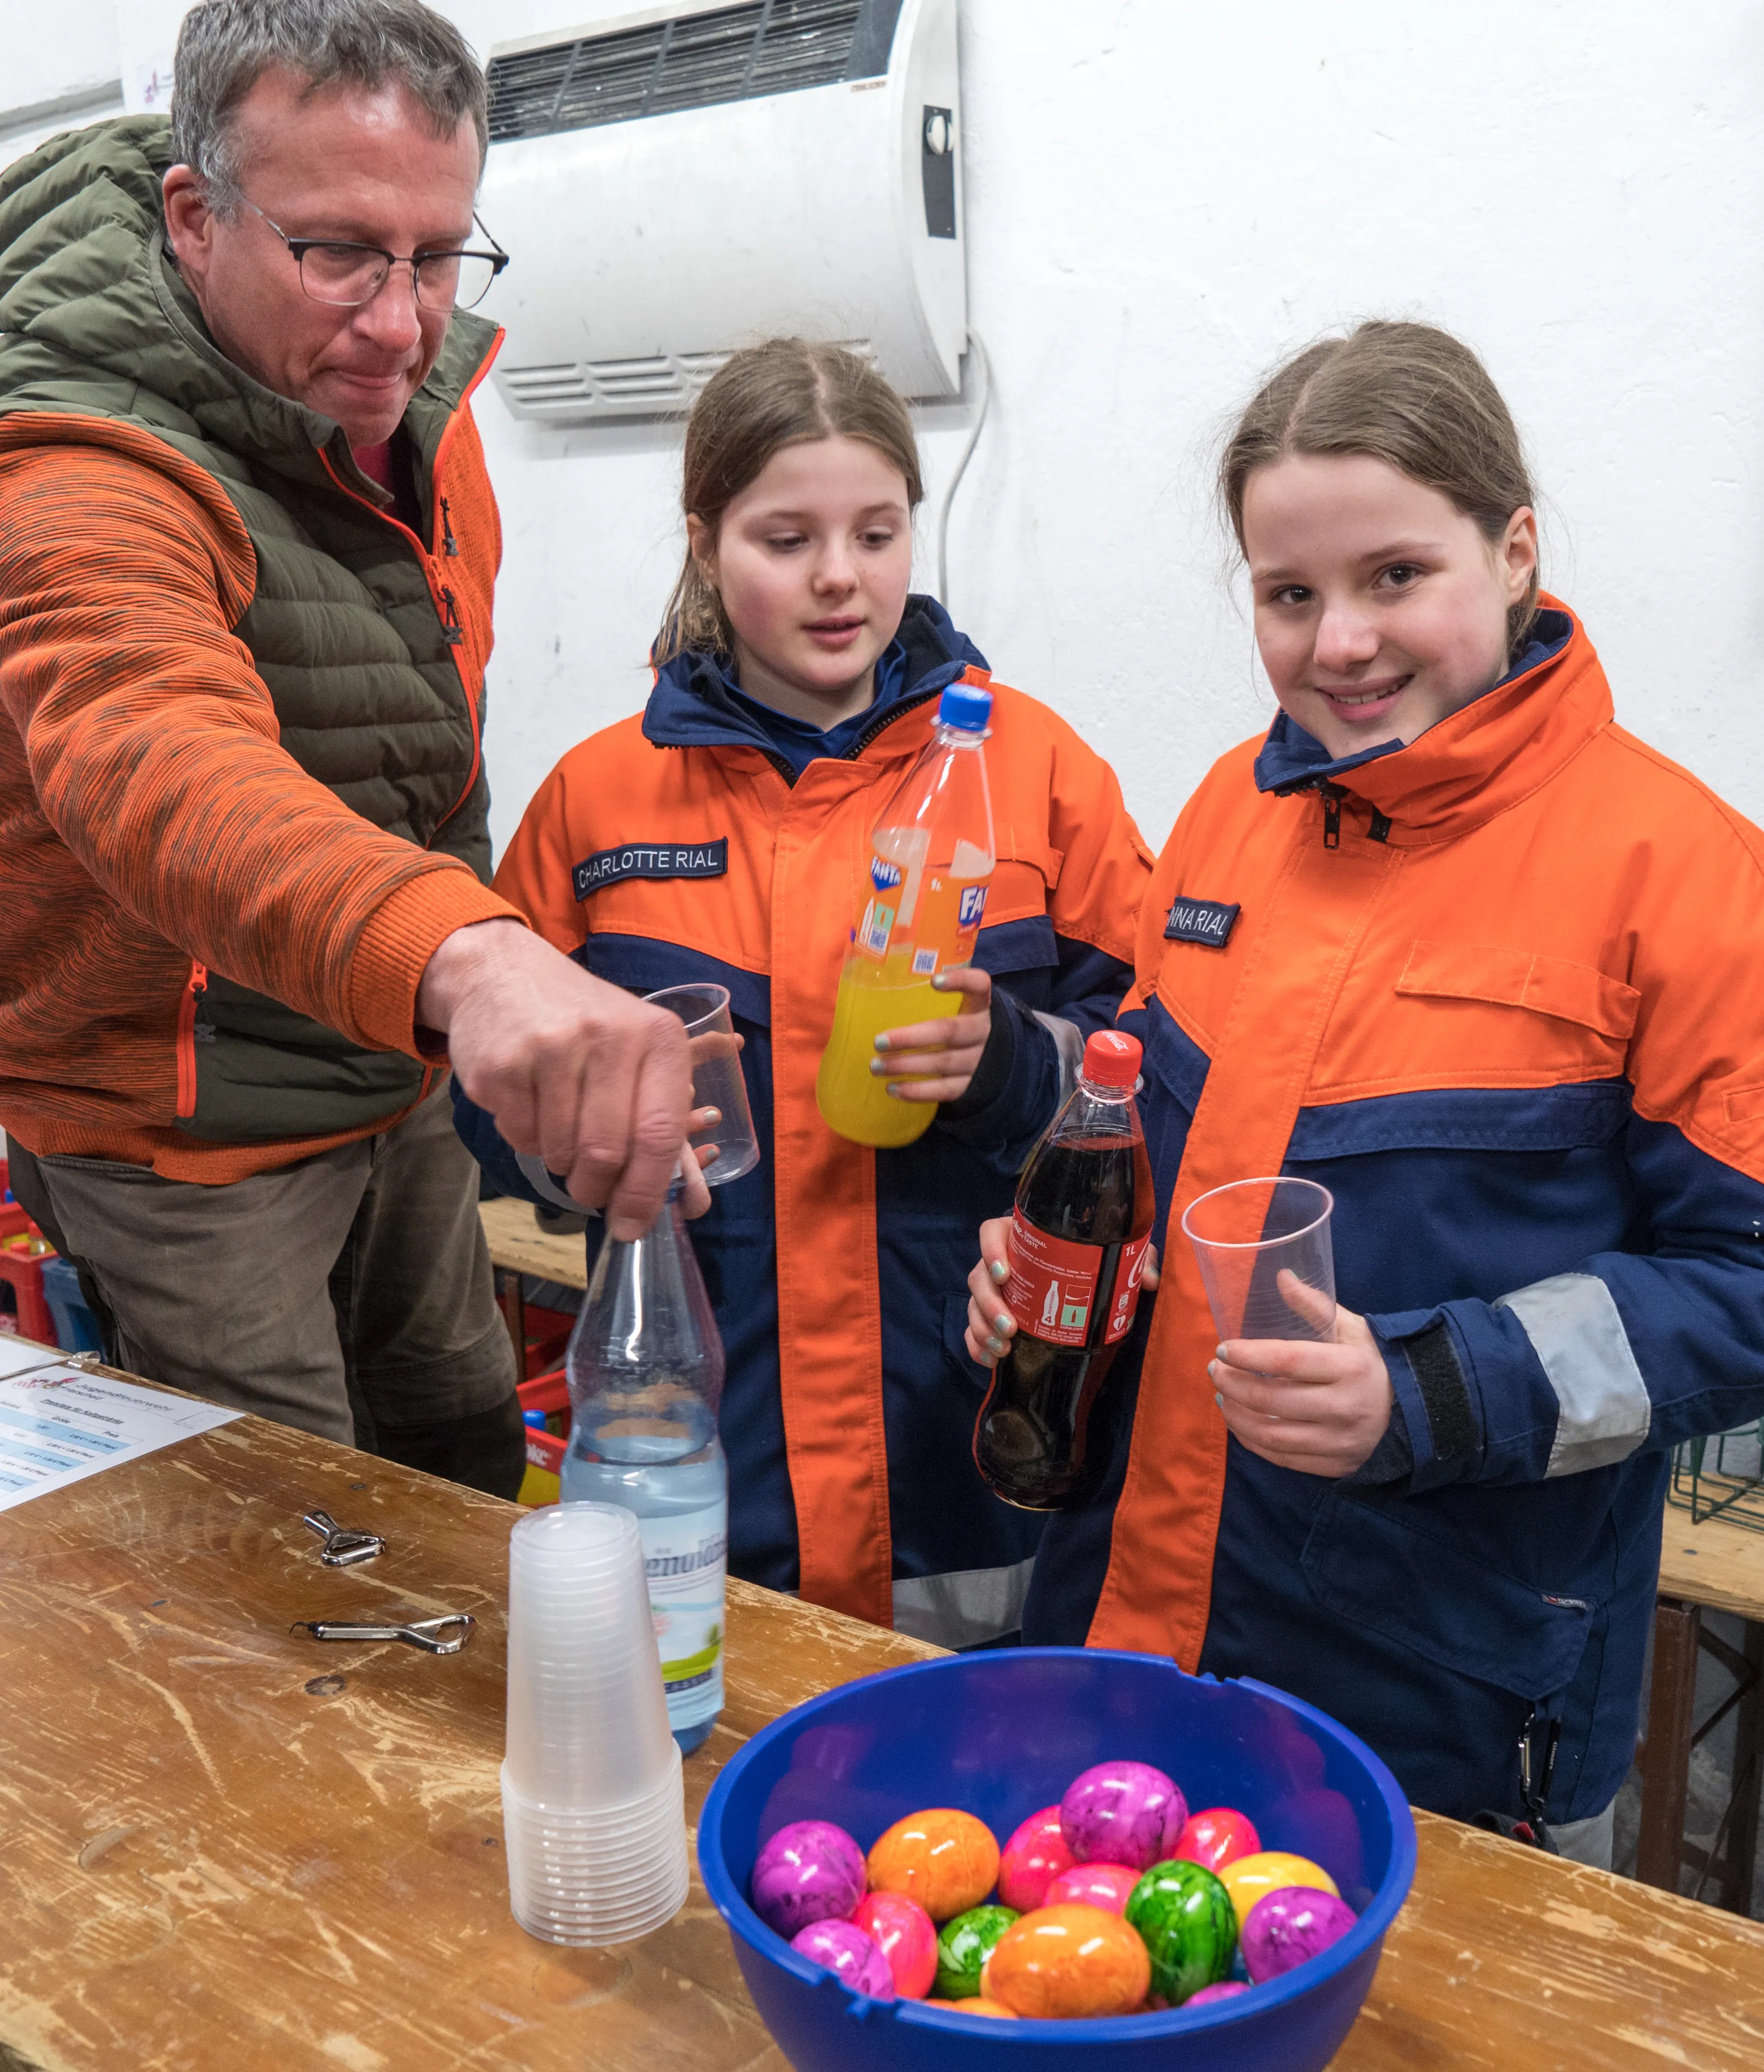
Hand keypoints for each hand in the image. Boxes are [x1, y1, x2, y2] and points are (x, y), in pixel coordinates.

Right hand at [416, 920, 701, 1237]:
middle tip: (591, 1191)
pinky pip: (521, 1137)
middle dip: (598, 1188)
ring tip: (560, 1126)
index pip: (658, 1133)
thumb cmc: (586, 1023)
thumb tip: (693, 1203)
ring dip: (561, 1160)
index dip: (646, 1192)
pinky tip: (530, 1103)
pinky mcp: (501, 1066)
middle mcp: (607, 1036)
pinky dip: (528, 1139)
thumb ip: (668, 1121)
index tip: (634, 1224)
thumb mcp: (639, 1049)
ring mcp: (550, 1049)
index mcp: (656, 1036)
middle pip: (606, 1153)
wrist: (503, 972)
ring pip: (561, 1151)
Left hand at [873, 966, 992, 1103]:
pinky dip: (917, 1091)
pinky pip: (944, 1090)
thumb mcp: (959, 1009)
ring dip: (906, 1066)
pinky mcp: (973, 1087)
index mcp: (979, 1006)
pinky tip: (892, 1089)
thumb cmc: (962, 1027)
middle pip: (949, 1032)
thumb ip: (931, 1000)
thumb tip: (875, 995)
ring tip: (876, 1066)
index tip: (934, 981)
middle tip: (878, 1042)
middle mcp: (982, 1032)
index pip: (979, 985)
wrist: (993, 1061)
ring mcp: (980, 1061)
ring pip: (942, 1063)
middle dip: (911, 1037)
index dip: (960, 981)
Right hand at [965, 1217, 1161, 1366]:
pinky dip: (977, 1345)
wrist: (1079, 1284)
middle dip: (990, 1304)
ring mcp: (993, 1291)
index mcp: (1022, 1238)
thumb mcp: (1114, 1254)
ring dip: (982, 1328)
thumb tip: (1148, 1280)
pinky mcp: (991, 1317)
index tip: (1005, 1273)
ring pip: (973, 1305)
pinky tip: (991, 1361)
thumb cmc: (1092, 1261)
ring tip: (1004, 1348)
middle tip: (1011, 1327)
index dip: (990, 1250)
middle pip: (978, 1276)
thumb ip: (1135, 1258)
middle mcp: (1000, 1262)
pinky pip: (972, 1330)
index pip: (992, 1232)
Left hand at [1209, 1271, 1392, 1475]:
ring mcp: (1339, 1442)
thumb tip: (1281, 1276)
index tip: (1223, 1349)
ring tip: (1222, 1397)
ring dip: (1236, 1415)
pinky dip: (1253, 1441)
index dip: (1249, 1355)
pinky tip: (1240, 1423)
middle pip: (1272, 1400)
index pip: (1288, 1361)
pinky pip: (1282, 1458)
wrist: (1414, 1413)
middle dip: (1233, 1385)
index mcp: (1351, 1368)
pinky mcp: (1334, 1465)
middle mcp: (1345, 1408)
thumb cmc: (1374, 1364)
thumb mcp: (1354, 1330)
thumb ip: (1316, 1306)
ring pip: (1271, 1434)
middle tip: (1216, 1371)